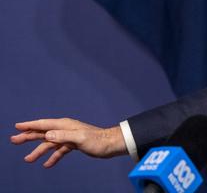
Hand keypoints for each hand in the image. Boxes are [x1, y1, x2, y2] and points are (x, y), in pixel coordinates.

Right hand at [11, 118, 126, 166]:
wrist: (111, 144)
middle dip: (28, 136)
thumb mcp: (79, 138)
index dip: (30, 125)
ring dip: (38, 151)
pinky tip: (47, 165)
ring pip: (49, 143)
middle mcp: (65, 129)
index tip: (17, 126)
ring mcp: (69, 136)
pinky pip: (59, 150)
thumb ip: (63, 136)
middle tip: (13, 140)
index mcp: (65, 125)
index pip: (44, 124)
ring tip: (28, 160)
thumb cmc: (97, 140)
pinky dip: (52, 157)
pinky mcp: (74, 144)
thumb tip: (47, 135)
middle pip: (43, 132)